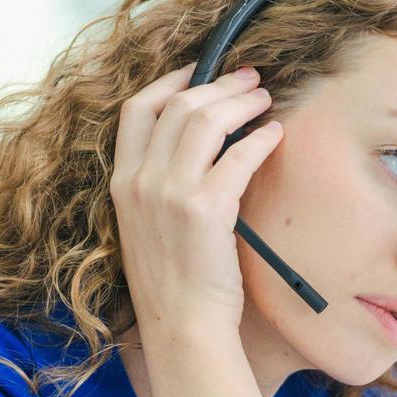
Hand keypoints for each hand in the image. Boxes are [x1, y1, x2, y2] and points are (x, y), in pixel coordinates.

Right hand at [110, 64, 282, 332]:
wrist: (181, 326)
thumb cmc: (174, 281)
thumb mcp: (149, 225)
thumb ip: (161, 184)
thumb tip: (201, 143)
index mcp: (122, 182)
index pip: (138, 109)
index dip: (171, 81)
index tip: (199, 69)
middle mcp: (140, 181)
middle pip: (179, 106)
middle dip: (219, 84)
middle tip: (249, 80)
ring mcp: (170, 193)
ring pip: (207, 120)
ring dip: (242, 102)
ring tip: (265, 99)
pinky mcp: (205, 209)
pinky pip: (239, 155)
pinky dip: (261, 137)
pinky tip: (275, 134)